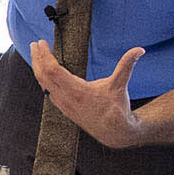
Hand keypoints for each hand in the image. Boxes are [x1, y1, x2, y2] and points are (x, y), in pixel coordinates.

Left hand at [30, 40, 144, 147]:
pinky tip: (44, 72)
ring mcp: (63, 105)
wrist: (114, 132)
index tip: (41, 42)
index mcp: (77, 91)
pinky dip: (43, 80)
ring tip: (37, 55)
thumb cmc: (117, 108)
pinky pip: (47, 91)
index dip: (45, 56)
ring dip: (38, 68)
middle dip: (37, 59)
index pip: (53, 70)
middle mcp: (66, 98)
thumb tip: (139, 49)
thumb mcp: (120, 85)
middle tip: (34, 44)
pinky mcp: (63, 109)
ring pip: (43, 84)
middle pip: (43, 75)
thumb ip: (127, 65)